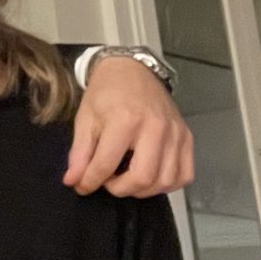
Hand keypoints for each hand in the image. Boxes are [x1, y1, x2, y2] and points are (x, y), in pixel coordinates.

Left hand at [64, 55, 194, 197]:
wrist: (132, 69)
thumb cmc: (105, 93)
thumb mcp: (85, 118)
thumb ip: (80, 153)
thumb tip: (73, 182)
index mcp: (125, 119)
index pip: (107, 164)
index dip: (90, 181)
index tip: (82, 186)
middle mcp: (155, 128)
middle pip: (143, 178)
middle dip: (120, 189)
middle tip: (108, 181)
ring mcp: (175, 133)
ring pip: (165, 181)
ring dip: (143, 190)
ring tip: (126, 178)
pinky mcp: (187, 137)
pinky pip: (185, 175)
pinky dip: (168, 184)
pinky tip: (151, 176)